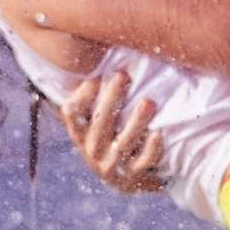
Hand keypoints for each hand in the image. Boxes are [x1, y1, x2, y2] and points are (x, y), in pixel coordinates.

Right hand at [61, 64, 169, 198]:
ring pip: (122, 144)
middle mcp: (92, 151)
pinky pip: (142, 163)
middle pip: (100, 124)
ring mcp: (111, 167)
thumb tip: (97, 50)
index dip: (80, 97)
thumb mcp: (98, 120)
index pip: (71, 114)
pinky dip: (150, 149)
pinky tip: (158, 133)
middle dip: (111, 100)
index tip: (93, 79)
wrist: (130, 178)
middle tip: (123, 76)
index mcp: (81, 133)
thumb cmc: (113, 136)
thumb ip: (96, 96)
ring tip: (148, 102)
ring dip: (135, 122)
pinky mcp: (132, 178)